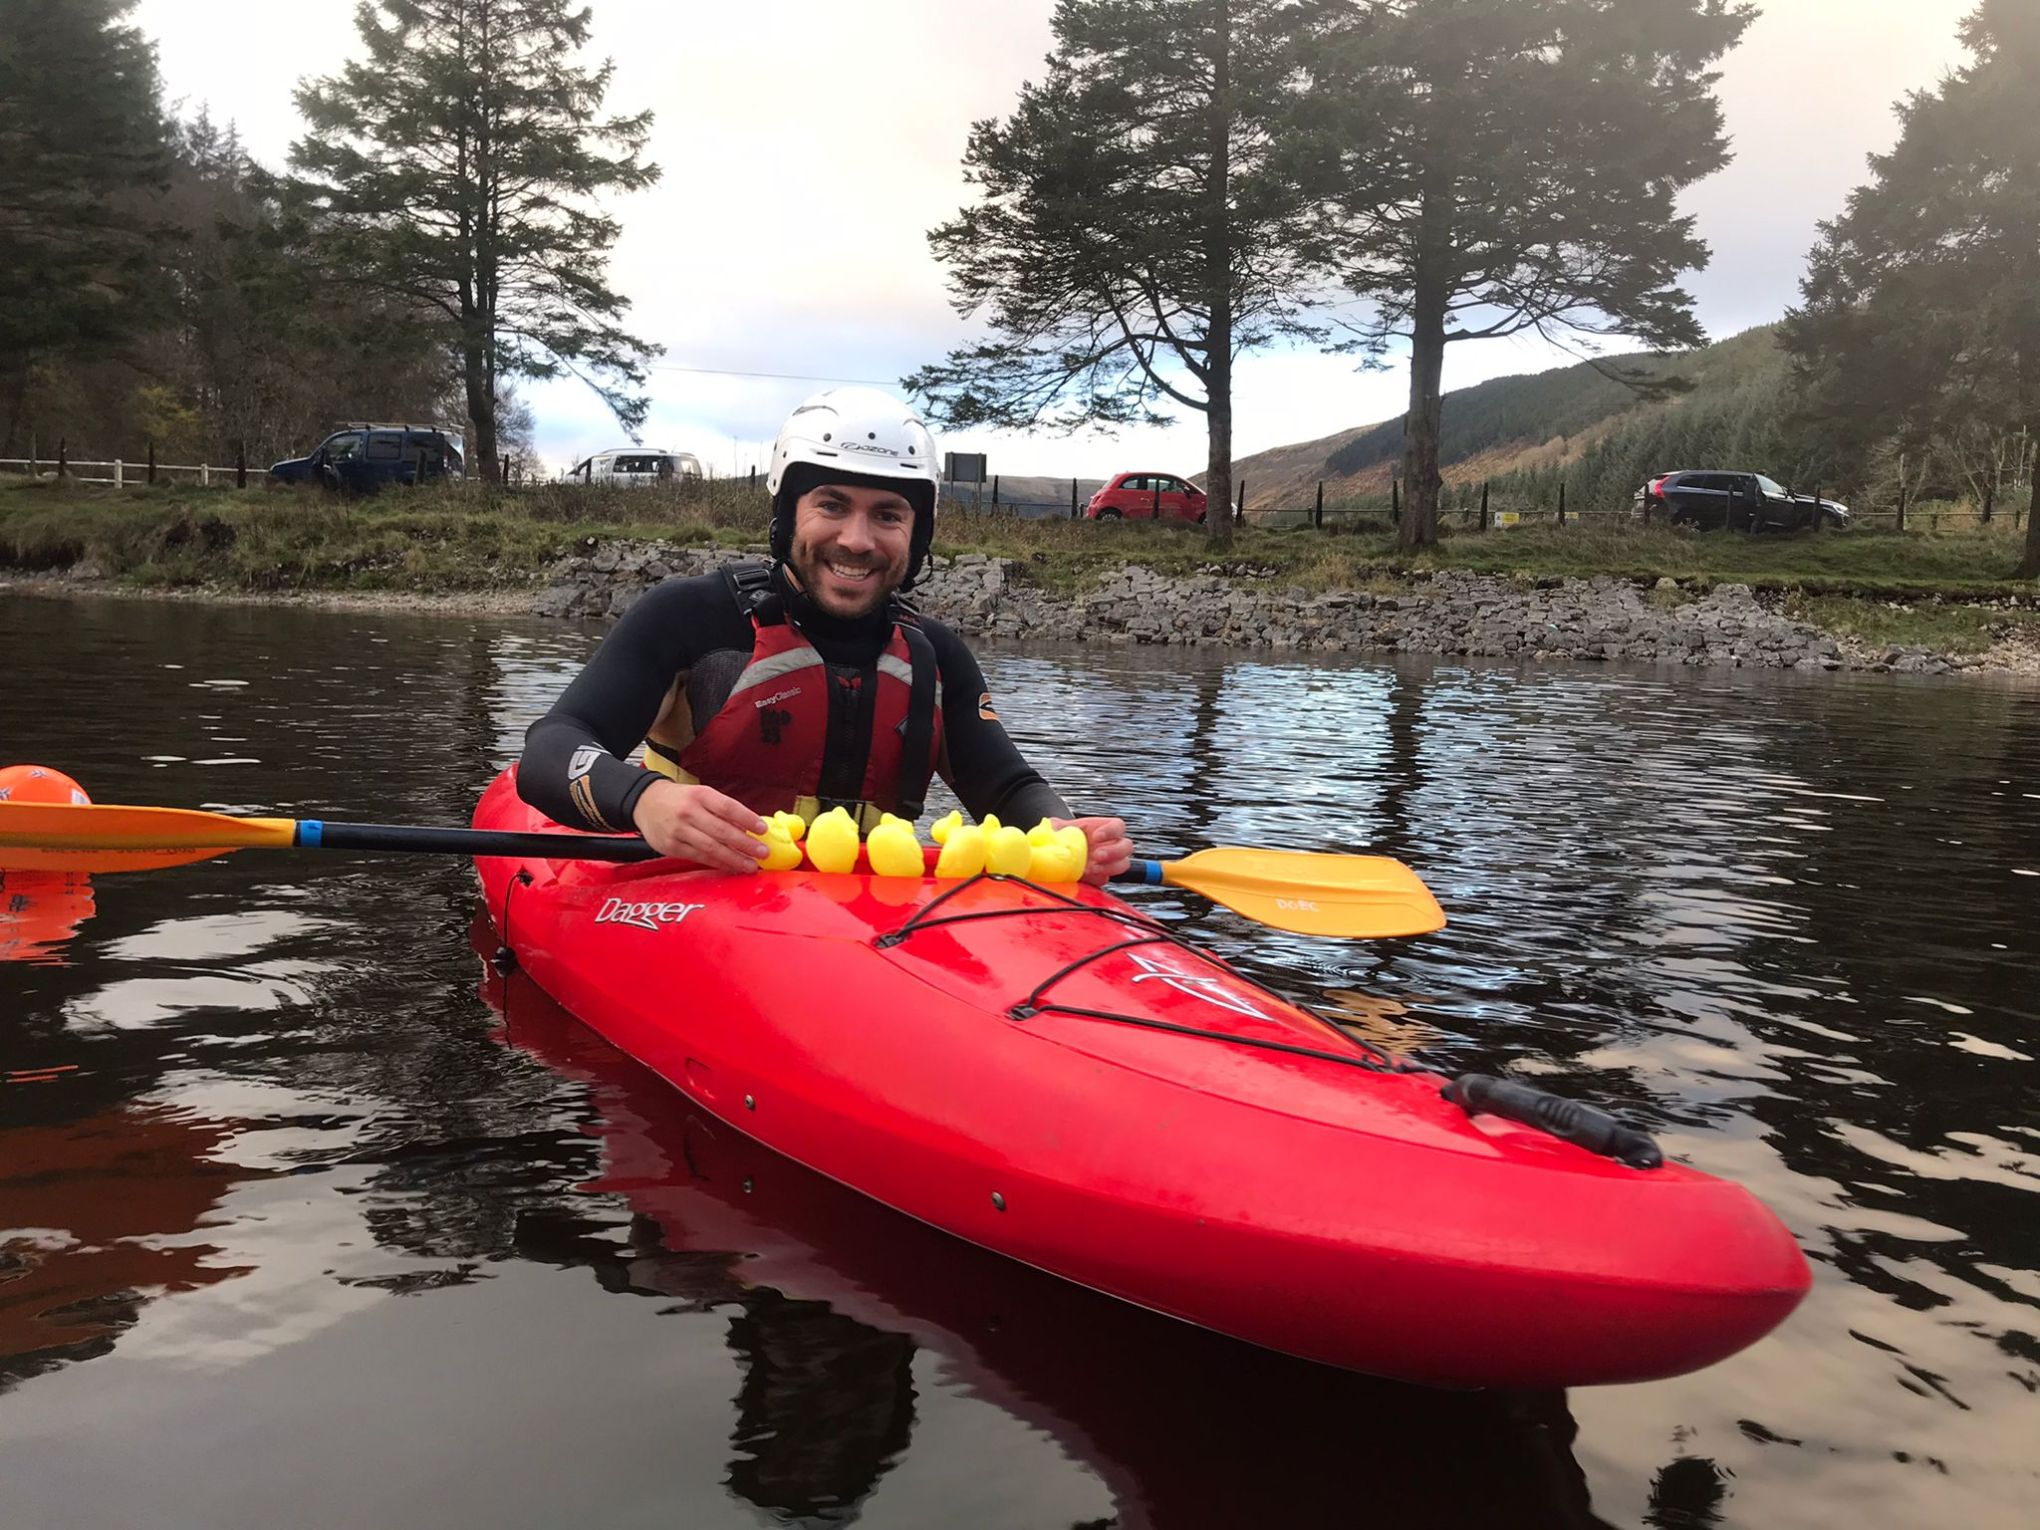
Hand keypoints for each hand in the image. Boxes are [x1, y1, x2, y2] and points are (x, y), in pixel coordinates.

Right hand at [631, 779, 768, 873]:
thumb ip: (722, 811)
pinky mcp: (671, 847)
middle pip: (721, 831)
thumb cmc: (680, 799)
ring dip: (734, 859)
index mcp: (700, 795)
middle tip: (762, 853)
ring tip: (750, 866)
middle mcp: (688, 812)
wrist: (645, 802)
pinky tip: (731, 867)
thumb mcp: (701, 795)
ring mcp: (678, 831)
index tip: (763, 830)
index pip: (728, 807)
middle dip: (745, 844)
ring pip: (711, 848)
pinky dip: (717, 863)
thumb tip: (748, 829)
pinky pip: (699, 857)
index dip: (747, 819)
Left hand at [1055, 815, 1132, 885]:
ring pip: (1122, 864)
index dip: (1111, 831)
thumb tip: (1047, 829)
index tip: (1096, 836)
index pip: (1118, 826)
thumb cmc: (1059, 837)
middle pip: (1126, 847)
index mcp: (1102, 829)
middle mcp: (1109, 845)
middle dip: (1114, 852)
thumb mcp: (1055, 828)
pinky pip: (1105, 879)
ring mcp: (1107, 862)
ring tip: (1092, 869)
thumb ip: (1054, 827)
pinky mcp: (1100, 876)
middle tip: (1097, 856)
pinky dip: (1097, 878)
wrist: (1054, 854)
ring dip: (1109, 867)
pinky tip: (1086, 876)